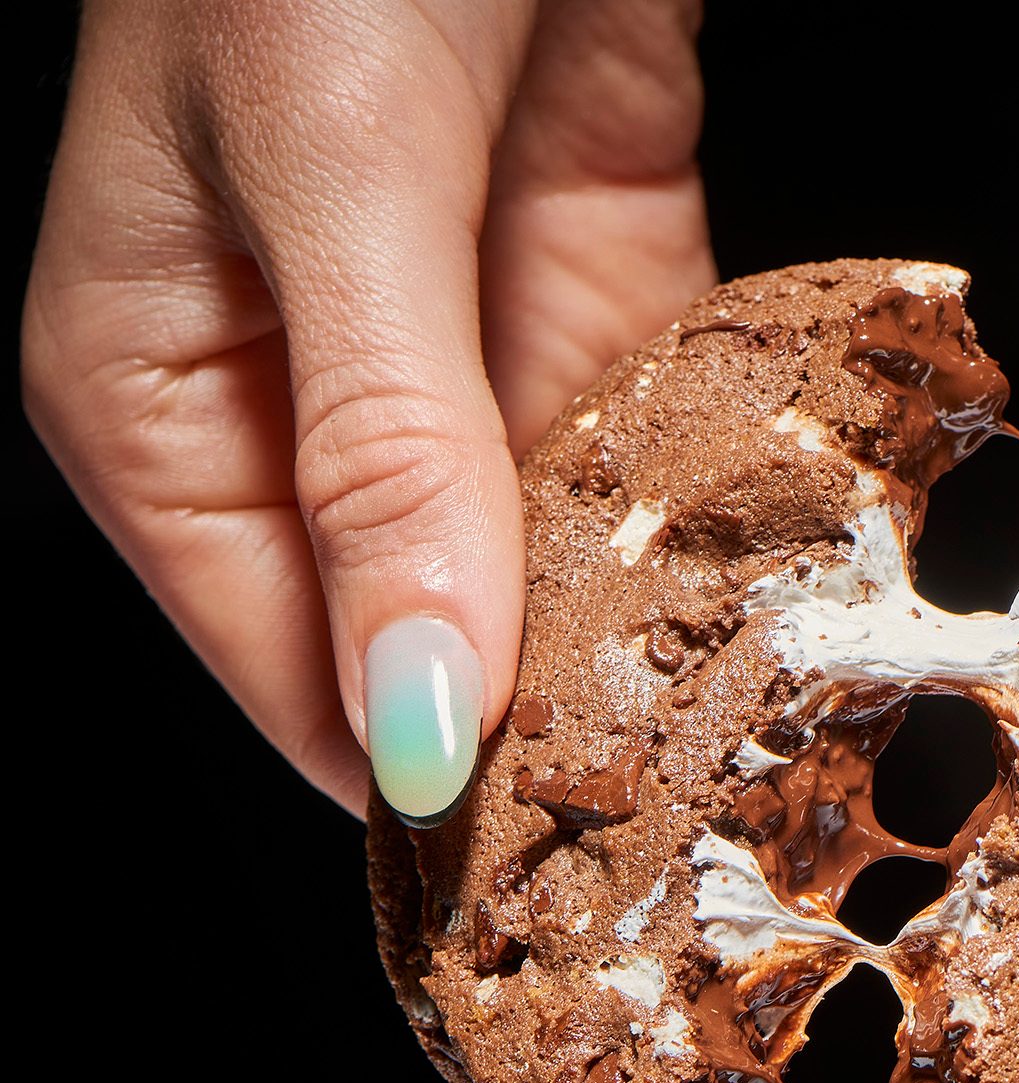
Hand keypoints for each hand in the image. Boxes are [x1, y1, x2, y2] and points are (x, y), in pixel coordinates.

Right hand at [24, 0, 713, 822]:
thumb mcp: (333, 192)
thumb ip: (374, 460)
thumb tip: (406, 719)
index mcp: (162, 409)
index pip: (284, 670)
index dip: (412, 771)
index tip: (548, 869)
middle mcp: (310, 417)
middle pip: (429, 634)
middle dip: (549, 714)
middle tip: (682, 813)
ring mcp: (459, 373)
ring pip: (551, 566)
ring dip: (642, 632)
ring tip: (746, 729)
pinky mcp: (591, 315)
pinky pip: (646, 461)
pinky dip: (707, 516)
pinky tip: (770, 581)